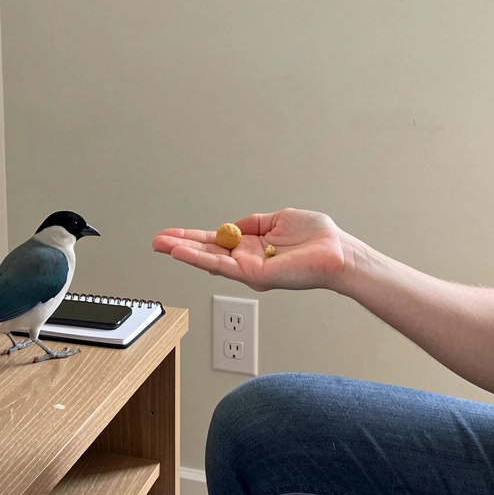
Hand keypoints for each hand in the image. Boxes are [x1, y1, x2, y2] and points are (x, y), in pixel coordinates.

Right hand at [152, 208, 351, 291]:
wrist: (337, 252)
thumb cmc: (317, 239)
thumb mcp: (279, 219)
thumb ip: (253, 223)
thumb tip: (232, 226)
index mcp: (252, 247)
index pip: (216, 242)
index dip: (194, 238)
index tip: (173, 235)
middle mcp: (247, 260)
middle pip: (207, 253)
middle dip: (180, 246)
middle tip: (156, 241)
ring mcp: (249, 269)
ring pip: (209, 260)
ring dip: (183, 252)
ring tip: (161, 245)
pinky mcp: (254, 276)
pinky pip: (222, 266)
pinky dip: (200, 258)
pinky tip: (183, 252)